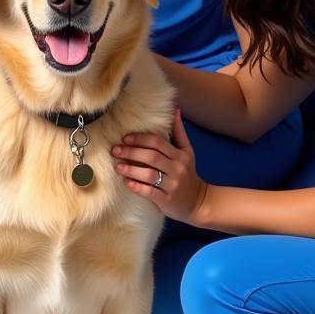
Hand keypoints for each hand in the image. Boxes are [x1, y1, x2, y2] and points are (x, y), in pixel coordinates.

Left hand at [113, 109, 208, 225]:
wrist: (199, 202)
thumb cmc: (188, 174)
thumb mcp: (187, 152)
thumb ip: (179, 133)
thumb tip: (175, 111)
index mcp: (180, 155)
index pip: (158, 142)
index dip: (140, 138)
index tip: (124, 138)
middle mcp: (177, 168)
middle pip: (152, 156)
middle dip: (131, 152)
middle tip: (115, 150)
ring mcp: (172, 185)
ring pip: (150, 174)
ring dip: (131, 169)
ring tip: (117, 167)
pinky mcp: (167, 200)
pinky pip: (150, 192)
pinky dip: (137, 186)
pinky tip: (127, 182)